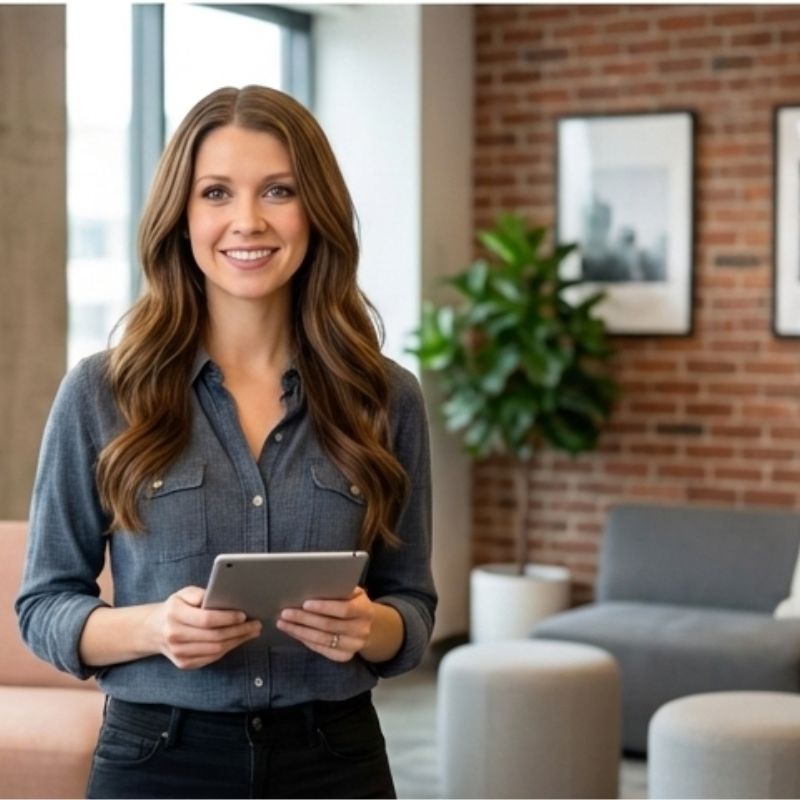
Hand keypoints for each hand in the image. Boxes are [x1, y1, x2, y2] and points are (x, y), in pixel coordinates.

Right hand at [145, 586, 261, 669]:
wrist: (154, 629)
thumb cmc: (175, 607)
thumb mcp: (184, 593)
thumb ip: (201, 594)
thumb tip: (222, 596)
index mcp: (174, 614)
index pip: (206, 619)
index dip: (227, 618)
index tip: (243, 614)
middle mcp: (174, 635)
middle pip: (214, 637)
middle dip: (239, 631)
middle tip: (256, 624)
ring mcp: (178, 653)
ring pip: (215, 650)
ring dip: (237, 641)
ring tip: (252, 632)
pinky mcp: (184, 663)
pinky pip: (211, 658)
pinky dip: (228, 649)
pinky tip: (238, 640)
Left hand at [276, 586, 374, 661]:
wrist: (369, 626)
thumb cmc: (354, 603)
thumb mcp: (353, 593)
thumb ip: (339, 590)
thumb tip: (313, 585)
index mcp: (365, 610)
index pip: (344, 609)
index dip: (324, 607)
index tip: (305, 603)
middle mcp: (361, 630)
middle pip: (329, 625)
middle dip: (304, 619)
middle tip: (285, 613)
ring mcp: (353, 646)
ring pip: (322, 640)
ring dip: (299, 631)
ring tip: (283, 623)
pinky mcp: (344, 656)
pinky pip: (321, 649)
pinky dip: (305, 640)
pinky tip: (294, 632)